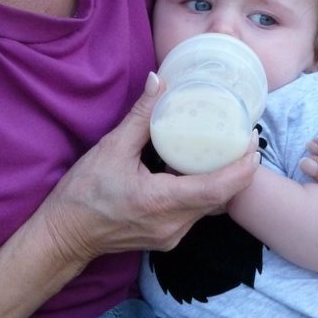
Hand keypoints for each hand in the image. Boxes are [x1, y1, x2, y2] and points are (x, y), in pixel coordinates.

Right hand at [39, 72, 259, 267]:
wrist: (64, 235)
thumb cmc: (84, 193)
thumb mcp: (112, 148)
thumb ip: (141, 115)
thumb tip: (158, 80)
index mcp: (161, 202)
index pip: (218, 189)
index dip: (242, 167)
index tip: (253, 142)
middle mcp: (173, 225)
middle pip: (221, 198)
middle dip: (239, 169)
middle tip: (246, 138)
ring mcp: (172, 236)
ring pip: (211, 207)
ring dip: (224, 180)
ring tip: (229, 148)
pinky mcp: (167, 238)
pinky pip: (197, 212)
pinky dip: (206, 190)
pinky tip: (201, 168)